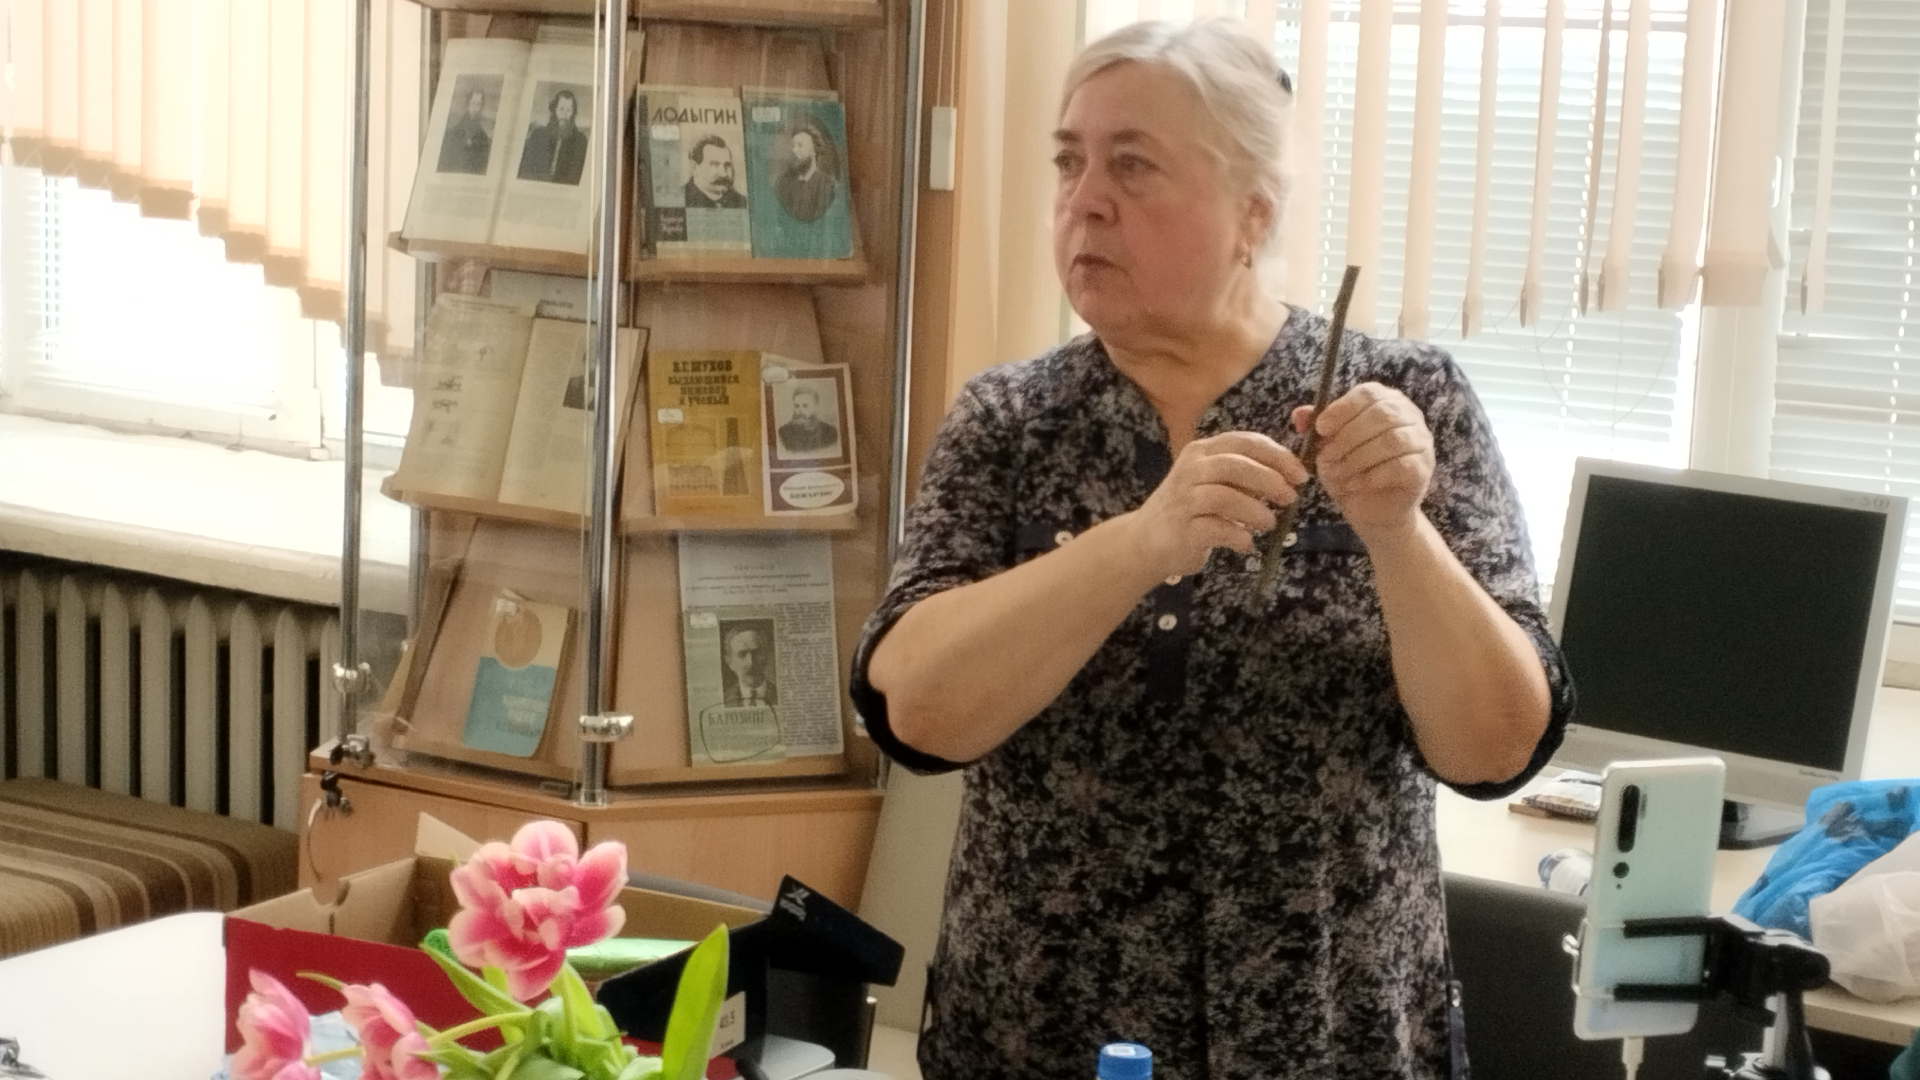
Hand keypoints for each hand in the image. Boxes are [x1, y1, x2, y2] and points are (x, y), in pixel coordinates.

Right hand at [1126, 431, 1306, 576]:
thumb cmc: (1189, 509)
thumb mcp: (1213, 481)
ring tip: (1269, 523)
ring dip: (1256, 511)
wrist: (1145, 541)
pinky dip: (1239, 538)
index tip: (1300, 474)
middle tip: (1290, 498)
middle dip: (1270, 480)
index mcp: (1201, 452)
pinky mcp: (1182, 529)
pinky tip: (1247, 545)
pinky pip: (1217, 530)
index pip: (1244, 442)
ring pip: (1225, 497)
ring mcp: (1183, 500)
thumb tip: (1289, 475)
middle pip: (1236, 465)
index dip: (1277, 456)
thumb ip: (1244, 474)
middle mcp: (1190, 470)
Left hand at [1293, 382, 1434, 539]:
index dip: (1342, 409)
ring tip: (1337, 474)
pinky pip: (1400, 466)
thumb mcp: (1328, 445)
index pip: (1368, 393)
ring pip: (1391, 441)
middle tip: (1326, 457)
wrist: (1374, 509)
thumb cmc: (1352, 469)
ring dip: (1358, 459)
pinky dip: (1372, 476)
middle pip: (1381, 415)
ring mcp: (1421, 441)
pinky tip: (1355, 484)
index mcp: (1385, 400)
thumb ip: (1316, 427)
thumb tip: (1299, 415)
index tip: (1321, 428)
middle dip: (1347, 437)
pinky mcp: (1423, 468)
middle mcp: (1409, 415)